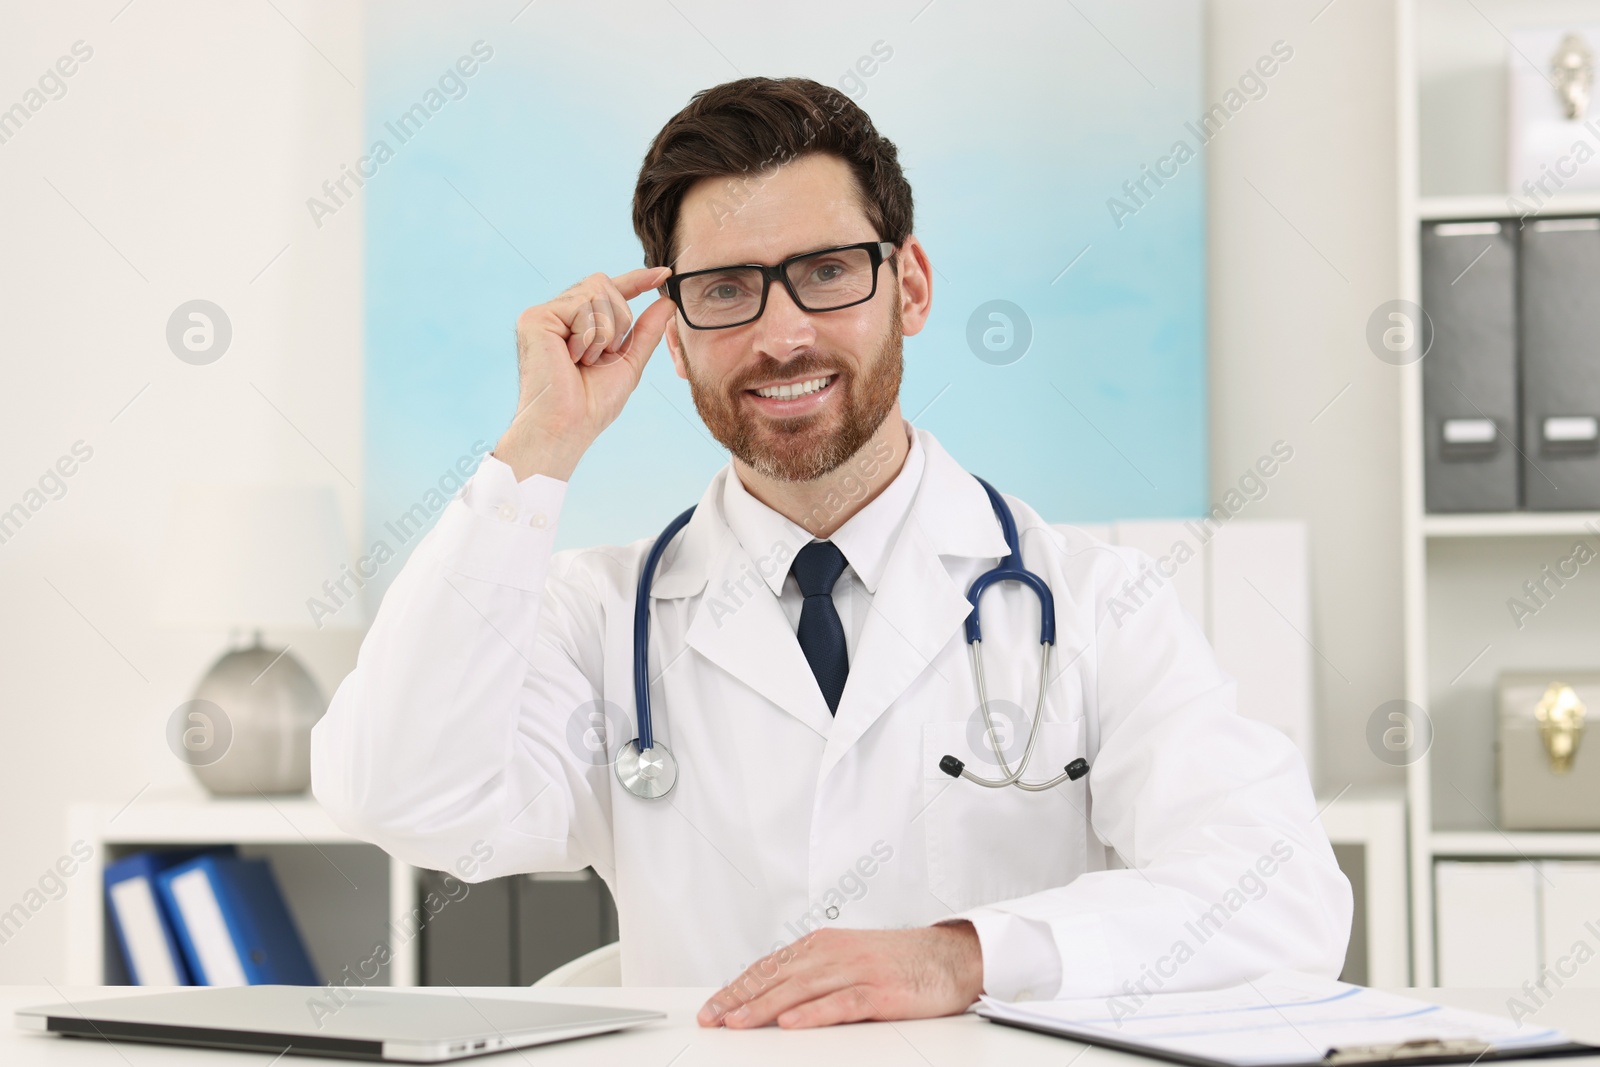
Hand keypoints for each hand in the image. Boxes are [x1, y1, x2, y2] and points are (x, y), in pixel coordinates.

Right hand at [493, 266, 675, 481]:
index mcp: (576, 323)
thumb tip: (667, 300)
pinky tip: (573, 358)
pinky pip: (581, 306)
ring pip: (597, 292)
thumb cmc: (593, 403)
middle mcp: (558, 314)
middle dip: (619, 320)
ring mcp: (545, 314)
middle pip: (604, 284)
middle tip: (603, 355)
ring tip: (585, 360)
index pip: (609, 290)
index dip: (637, 280)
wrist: (568, 425)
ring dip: (605, 332)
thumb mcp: (629, 361)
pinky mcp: (535, 317)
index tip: (665, 272)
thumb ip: (645, 330)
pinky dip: (589, 336)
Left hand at [696, 922, 983, 1028]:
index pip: (770, 967)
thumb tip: (772, 999)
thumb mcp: (848, 960)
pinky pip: (842, 1003)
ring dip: (766, 1007)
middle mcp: (835, 953)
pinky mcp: (880, 990)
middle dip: (740, 998)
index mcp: (823, 945)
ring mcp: (858, 970)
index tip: (713, 1006)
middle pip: (778, 977)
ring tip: (738, 1022)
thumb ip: (814, 975)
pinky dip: (814, 1013)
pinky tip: (792, 1024)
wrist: (950, 956)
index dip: (738, 987)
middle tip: (713, 1017)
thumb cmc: (900, 961)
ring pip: (802, 989)